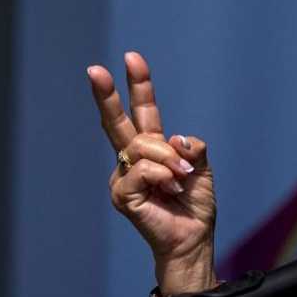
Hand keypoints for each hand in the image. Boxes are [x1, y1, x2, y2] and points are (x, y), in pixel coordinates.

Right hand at [87, 52, 217, 293]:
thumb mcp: (202, 169)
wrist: (193, 239)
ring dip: (169, 159)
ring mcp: (124, 177)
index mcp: (154, 149)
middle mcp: (133, 160)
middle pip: (117, 122)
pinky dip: (162, 174)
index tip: (132, 58)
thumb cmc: (195, 207)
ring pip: (141, 146)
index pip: (144, 112)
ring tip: (182, 177)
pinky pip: (141, 169)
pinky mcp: (121, 194)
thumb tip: (175, 138)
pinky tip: (171, 187)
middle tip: (94, 69)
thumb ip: (191, 147)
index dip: (139, 86)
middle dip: (107, 94)